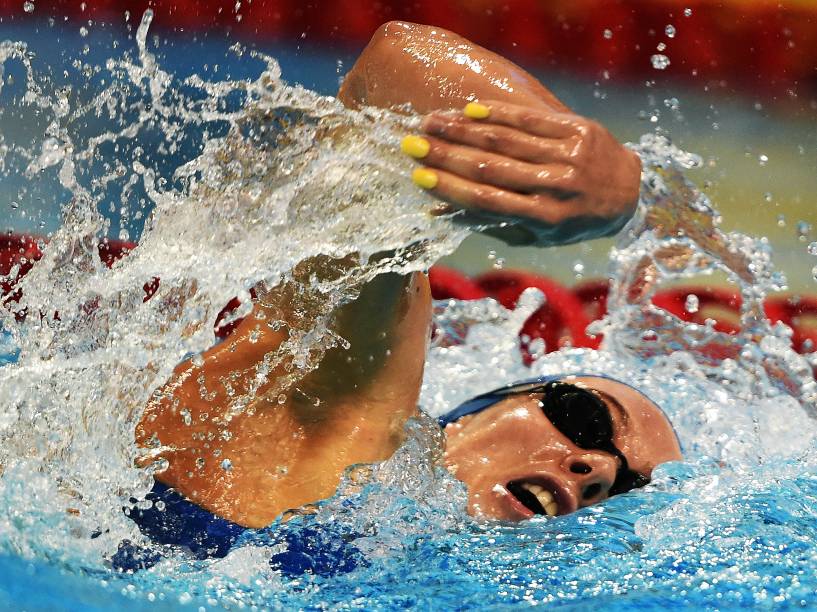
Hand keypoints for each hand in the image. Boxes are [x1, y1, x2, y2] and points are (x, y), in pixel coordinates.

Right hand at [401, 100, 641, 244]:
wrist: (627, 192)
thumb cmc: (572, 221)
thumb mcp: (537, 235)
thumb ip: (493, 223)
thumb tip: (441, 213)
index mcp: (545, 218)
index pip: (488, 201)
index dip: (451, 188)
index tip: (418, 177)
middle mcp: (556, 187)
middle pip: (490, 167)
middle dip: (446, 155)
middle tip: (412, 145)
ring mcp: (568, 156)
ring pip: (505, 140)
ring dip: (462, 130)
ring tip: (431, 123)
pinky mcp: (577, 129)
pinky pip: (530, 119)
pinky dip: (497, 113)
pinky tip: (467, 110)